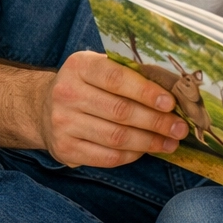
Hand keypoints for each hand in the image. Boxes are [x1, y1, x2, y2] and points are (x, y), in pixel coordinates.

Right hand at [37, 51, 187, 167]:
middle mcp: (66, 93)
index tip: (171, 102)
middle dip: (156, 121)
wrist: (43, 108)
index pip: (116, 77)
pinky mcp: (64, 148)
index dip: (146, 91)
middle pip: (120, 111)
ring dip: (149, 142)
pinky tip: (147, 150)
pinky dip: (132, 155)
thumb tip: (173, 88)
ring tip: (171, 142)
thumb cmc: (87, 85)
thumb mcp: (99, 68)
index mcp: (80, 66)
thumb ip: (129, 74)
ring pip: (116, 137)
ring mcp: (63, 123)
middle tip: (180, 127)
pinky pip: (107, 156)